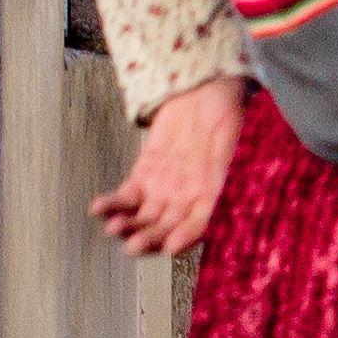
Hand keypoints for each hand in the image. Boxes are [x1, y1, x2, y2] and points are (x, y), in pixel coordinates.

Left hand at [93, 79, 245, 257]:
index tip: (172, 246)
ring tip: (115, 229)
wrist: (206, 91)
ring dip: (129, 226)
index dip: (186, 237)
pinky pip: (126, 197)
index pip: (200, 226)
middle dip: (150, 238)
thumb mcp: (238, 149)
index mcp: (216, 198)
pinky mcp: (144, 175)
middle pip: (167, 228)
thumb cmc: (231, 119)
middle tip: (135, 246)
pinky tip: (99, 209)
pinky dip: (113, 204)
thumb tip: (229, 205)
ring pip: (143, 217)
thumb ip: (230, 179)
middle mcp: (189, 200)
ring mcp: (164, 189)